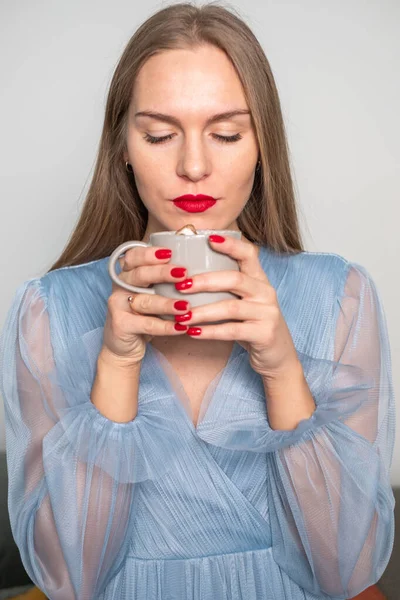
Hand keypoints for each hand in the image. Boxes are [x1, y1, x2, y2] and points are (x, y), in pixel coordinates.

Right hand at [102, 245, 191, 364]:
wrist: (125, 345)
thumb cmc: (145, 313)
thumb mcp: (153, 292)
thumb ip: (166, 279)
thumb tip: (199, 261)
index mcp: (128, 272)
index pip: (134, 256)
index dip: (150, 253)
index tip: (170, 252)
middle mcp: (121, 286)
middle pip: (139, 275)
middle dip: (162, 273)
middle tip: (183, 273)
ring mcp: (118, 305)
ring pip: (145, 301)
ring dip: (167, 303)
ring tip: (186, 306)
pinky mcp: (121, 325)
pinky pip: (146, 324)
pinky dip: (165, 326)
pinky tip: (182, 327)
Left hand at [174, 234, 299, 379]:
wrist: (278, 355)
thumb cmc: (253, 325)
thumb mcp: (244, 302)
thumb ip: (226, 289)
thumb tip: (185, 277)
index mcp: (259, 280)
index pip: (249, 254)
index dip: (230, 245)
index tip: (208, 239)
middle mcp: (266, 292)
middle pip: (235, 279)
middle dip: (205, 281)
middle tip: (180, 286)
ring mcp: (267, 313)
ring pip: (231, 307)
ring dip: (202, 312)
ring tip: (181, 316)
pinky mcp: (265, 334)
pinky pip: (233, 330)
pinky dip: (210, 332)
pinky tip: (193, 333)